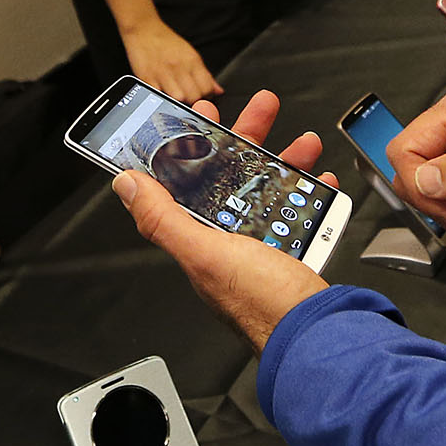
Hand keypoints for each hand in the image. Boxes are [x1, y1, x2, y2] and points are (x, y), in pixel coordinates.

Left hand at [112, 91, 334, 352]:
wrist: (320, 337)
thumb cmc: (265, 306)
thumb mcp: (206, 254)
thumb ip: (163, 219)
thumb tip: (126, 185)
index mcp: (200, 241)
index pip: (186, 182)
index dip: (191, 144)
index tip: (201, 112)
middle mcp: (228, 244)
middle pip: (232, 176)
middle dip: (247, 137)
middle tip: (262, 108)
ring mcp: (262, 248)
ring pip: (268, 189)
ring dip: (285, 160)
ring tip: (303, 142)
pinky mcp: (293, 255)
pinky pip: (298, 213)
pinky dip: (310, 193)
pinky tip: (320, 181)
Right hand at [123, 19, 221, 101]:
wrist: (143, 29)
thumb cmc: (166, 42)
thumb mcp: (190, 54)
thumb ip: (205, 75)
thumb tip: (218, 91)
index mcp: (192, 61)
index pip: (207, 88)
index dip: (207, 97)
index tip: (202, 98)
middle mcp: (179, 67)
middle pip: (194, 96)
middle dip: (193, 103)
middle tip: (189, 100)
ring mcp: (162, 73)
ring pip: (178, 99)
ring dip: (178, 103)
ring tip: (175, 99)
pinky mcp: (147, 78)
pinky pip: (158, 96)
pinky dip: (162, 99)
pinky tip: (162, 95)